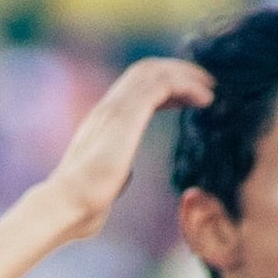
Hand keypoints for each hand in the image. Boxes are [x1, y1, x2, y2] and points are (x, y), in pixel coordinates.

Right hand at [42, 56, 214, 237]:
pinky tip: (206, 99)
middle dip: (179, 72)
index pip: (136, 88)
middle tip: (209, 83)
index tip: (190, 97)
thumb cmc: (82, 207)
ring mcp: (114, 108)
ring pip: (154, 71)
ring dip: (187, 75)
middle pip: (146, 70)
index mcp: (104, 122)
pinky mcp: (125, 115)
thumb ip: (117, 173)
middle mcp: (108, 108)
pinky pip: (162, 85)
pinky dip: (187, 86)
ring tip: (212, 87)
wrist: (66, 206)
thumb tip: (124, 174)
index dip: (166, 87)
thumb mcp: (106, 185)